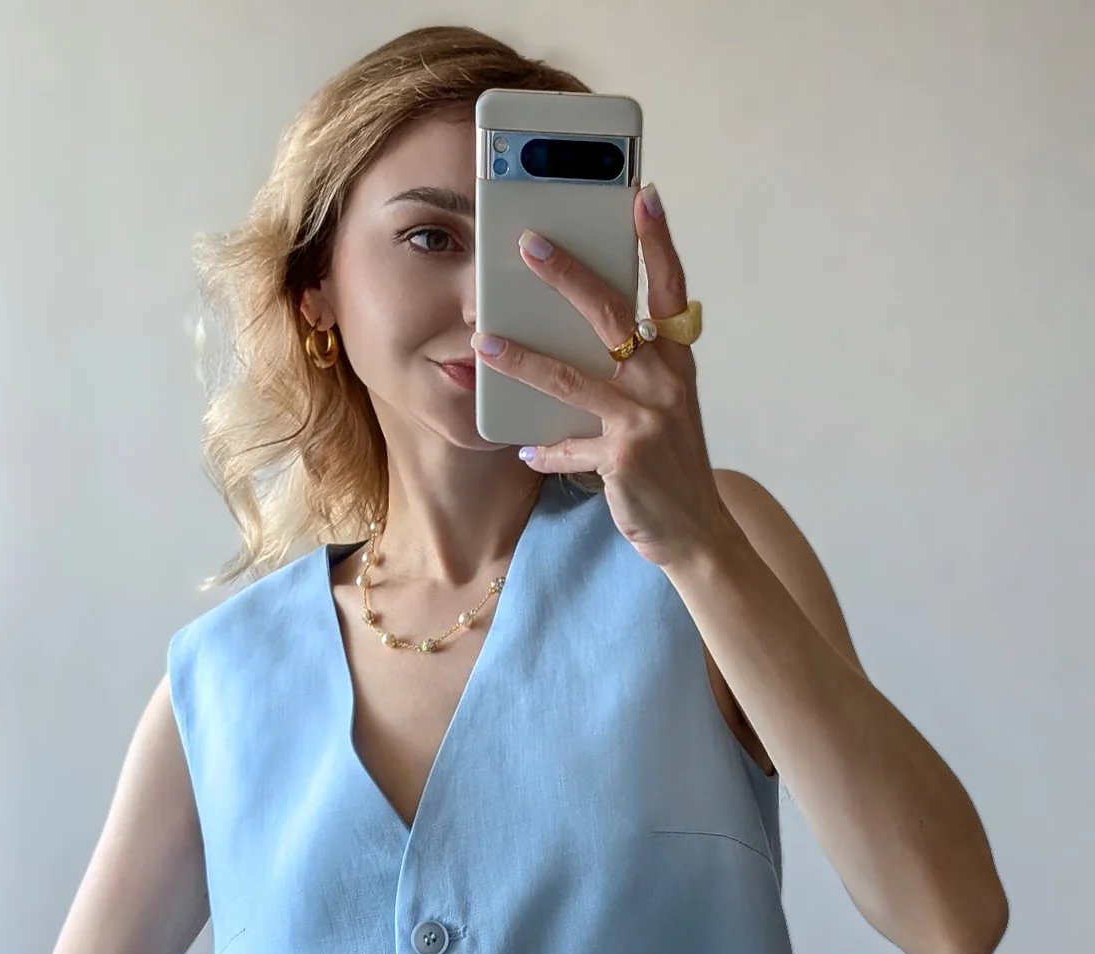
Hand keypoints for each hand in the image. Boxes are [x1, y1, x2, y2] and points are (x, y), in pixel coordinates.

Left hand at [469, 182, 733, 572]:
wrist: (695, 531)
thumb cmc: (671, 462)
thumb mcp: (664, 406)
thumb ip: (634, 369)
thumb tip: (577, 335)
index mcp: (676, 360)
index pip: (670, 287)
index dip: (659, 241)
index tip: (644, 195)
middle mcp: (665, 381)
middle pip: (611, 316)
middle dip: (568, 276)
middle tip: (529, 244)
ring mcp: (645, 419)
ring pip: (573, 378)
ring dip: (523, 358)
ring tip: (485, 342)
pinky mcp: (624, 458)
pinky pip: (568, 447)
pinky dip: (544, 450)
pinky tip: (521, 449)